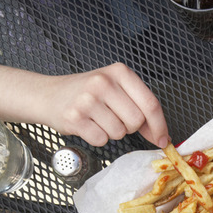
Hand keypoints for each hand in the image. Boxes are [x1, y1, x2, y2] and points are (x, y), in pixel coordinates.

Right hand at [43, 63, 168, 147]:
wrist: (49, 95)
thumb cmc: (86, 93)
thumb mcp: (115, 89)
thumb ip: (139, 107)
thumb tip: (161, 136)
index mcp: (119, 72)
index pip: (150, 103)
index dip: (160, 125)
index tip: (163, 139)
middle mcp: (103, 83)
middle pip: (136, 121)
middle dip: (130, 127)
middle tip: (114, 118)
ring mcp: (87, 100)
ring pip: (119, 133)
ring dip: (112, 132)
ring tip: (98, 119)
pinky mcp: (75, 118)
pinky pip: (101, 140)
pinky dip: (97, 138)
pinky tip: (88, 125)